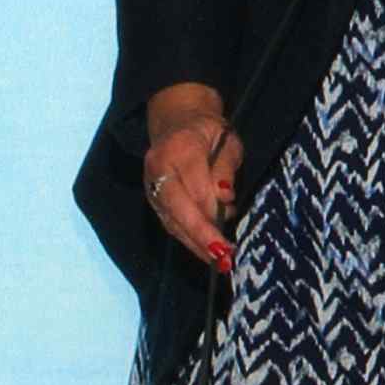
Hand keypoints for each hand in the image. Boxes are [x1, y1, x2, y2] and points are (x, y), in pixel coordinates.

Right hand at [141, 83, 241, 275]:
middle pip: (178, 208)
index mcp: (179, 148)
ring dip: (197, 245)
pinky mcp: (153, 201)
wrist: (178, 122)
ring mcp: (152, 186)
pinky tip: (207, 254)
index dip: (213, 207)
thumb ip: (226, 168)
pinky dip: (189, 241)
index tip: (232, 220)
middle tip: (224, 257)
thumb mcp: (228, 141)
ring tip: (219, 263)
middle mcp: (159, 169)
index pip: (195, 186)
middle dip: (202, 235)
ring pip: (172, 221)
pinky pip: (171, 224)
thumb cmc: (209, 133)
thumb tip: (225, 197)